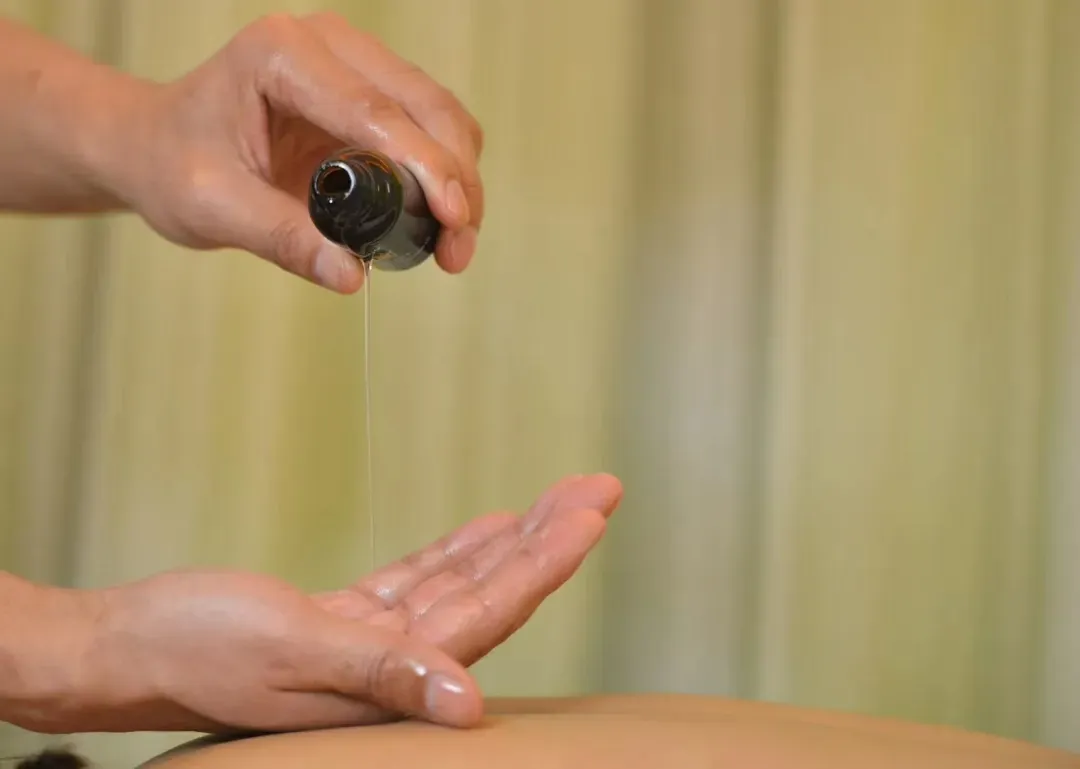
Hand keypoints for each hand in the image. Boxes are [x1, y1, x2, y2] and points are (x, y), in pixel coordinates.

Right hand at [29, 474, 619, 734]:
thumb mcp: (287, 651)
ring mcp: (368, 643)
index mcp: (387, 679)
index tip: (588, 513)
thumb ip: (382, 674)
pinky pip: (416, 582)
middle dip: (547, 540)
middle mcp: (391, 667)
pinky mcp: (341, 622)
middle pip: (491, 594)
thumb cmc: (192, 649)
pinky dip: (455, 552)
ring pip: (460, 583)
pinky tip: (489, 527)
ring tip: (561, 499)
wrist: (123, 647)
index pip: (490, 613)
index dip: (546, 562)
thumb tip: (469, 705)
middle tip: (596, 489)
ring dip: (512, 541)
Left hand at [105, 13, 483, 292]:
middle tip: (458, 248)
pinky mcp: (370, 92)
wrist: (157, 146)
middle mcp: (327, 44)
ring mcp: (354, 63)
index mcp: (281, 54)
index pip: (373, 110)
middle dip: (454, 179)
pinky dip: (445, 174)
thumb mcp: (213, 207)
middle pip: (424, 105)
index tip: (452, 217)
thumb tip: (352, 274)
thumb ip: (281, 238)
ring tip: (453, 244)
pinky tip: (437, 220)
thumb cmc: (173, 165)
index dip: (424, 165)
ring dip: (460, 179)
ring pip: (439, 114)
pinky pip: (429, 128)